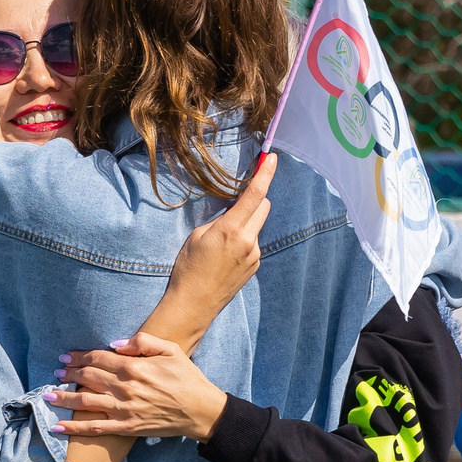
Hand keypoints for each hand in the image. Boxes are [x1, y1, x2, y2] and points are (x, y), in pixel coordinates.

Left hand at [49, 333, 230, 440]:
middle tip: (57, 372)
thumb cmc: (188, 378)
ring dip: (64, 398)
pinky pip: (94, 428)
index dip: (79, 356)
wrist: (201, 411)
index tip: (67, 357)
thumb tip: (115, 344)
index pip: (98, 358)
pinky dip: (74, 427)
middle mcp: (124, 387)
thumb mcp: (170, 350)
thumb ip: (143, 341)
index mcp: (134, 367)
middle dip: (69, 374)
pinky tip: (57, 426)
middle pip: (88, 377)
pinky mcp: (126, 427)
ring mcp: (124, 409)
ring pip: (85, 401)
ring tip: (48, 396)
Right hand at [150, 154, 279, 345]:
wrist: (193, 304)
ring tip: (222, 239)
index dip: (266, 173)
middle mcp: (249, 241)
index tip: (273, 158)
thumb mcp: (198, 235)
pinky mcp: (255, 267)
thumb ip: (220, 220)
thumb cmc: (188, 268)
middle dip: (255, 198)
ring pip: (258, 226)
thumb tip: (234, 213)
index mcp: (232, 229)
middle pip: (264, 206)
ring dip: (247, 222)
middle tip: (238, 200)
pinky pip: (254, 243)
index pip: (255, 194)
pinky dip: (244, 239)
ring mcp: (255, 256)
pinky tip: (226, 254)